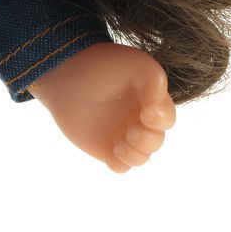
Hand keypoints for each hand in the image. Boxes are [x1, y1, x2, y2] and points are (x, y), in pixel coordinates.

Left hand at [29, 42, 175, 173]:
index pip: (166, 118)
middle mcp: (137, 118)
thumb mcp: (135, 64)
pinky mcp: (104, 147)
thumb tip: (157, 110)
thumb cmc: (100, 66)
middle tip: (131, 130)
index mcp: (148, 100)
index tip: (146, 113)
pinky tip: (112, 151)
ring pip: (142, 157)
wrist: (64, 76)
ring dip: (135, 154)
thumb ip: (156, 82)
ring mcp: (121, 134)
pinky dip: (121, 164)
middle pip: (156, 140)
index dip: (162, 120)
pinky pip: (121, 166)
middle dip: (148, 139)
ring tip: (119, 144)